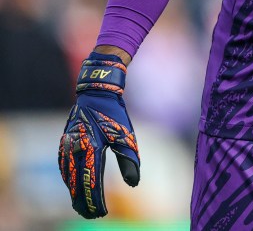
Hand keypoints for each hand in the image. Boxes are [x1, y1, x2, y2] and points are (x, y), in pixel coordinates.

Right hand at [58, 52, 139, 218]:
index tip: (101, 212)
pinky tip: (72, 186)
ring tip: (81, 206)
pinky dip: (67, 179)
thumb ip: (129, 160)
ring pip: (67, 176)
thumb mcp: (126, 136)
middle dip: (83, 200)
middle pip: (76, 182)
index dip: (95, 199)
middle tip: (92, 214)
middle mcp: (76, 148)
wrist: (97, 93)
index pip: (91, 181)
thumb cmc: (114, 114)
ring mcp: (67, 145)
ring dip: (73, 192)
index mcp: (92, 148)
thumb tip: (134, 183)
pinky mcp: (65, 141)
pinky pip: (63, 165)